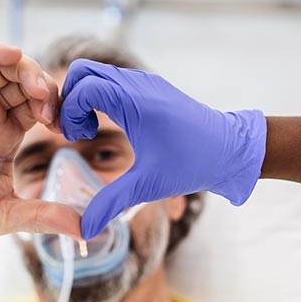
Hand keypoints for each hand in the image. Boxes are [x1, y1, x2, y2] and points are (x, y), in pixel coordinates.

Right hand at [0, 41, 81, 251]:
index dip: (58, 109)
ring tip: (38, 87)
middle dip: (44, 88)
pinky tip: (9, 55)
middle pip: (23, 82)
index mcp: (5, 136)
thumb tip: (84, 229)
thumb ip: (41, 216)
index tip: (71, 128)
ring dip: (23, 68)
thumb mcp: (3, 215)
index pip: (39, 107)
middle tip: (56, 107)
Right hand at [60, 59, 266, 239]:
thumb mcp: (147, 186)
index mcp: (136, 101)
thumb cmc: (192, 164)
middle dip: (69, 99)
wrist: (231, 150)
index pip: (83, 86)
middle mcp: (138, 84)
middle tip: (74, 132)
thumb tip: (83, 229)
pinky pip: (111, 80)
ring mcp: (143, 82)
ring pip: (95, 73)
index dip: (69, 110)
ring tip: (87, 131)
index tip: (75, 138)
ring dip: (82, 98)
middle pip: (83, 71)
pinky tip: (106, 125)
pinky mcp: (149, 88)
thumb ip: (110, 203)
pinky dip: (97, 97)